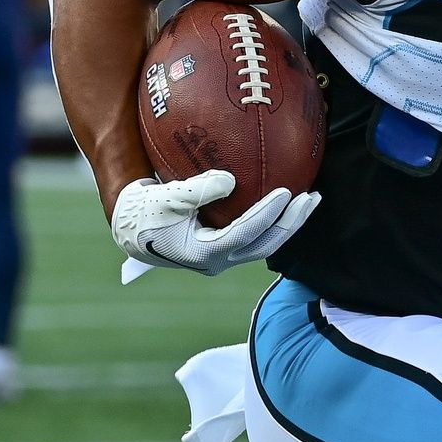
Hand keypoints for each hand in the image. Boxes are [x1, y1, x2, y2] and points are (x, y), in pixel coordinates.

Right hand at [110, 170, 319, 280]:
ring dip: (288, 223)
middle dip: (291, 223)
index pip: (245, 234)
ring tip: (310, 199)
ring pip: (265, 243)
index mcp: (203, 254)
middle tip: (311, 198)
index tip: (286, 192)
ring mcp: (224, 256)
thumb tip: (231, 180)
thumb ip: (196, 190)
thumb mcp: (163, 199)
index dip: (267, 215)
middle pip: (265, 246)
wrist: (130, 229)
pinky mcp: (225, 247)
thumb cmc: (143, 212)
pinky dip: (274, 219)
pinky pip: (257, 234)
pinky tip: (288, 199)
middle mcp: (218, 260)